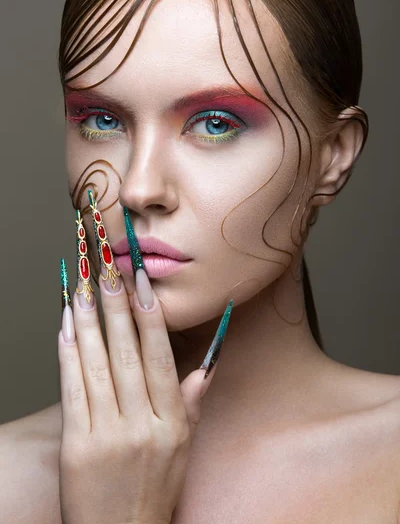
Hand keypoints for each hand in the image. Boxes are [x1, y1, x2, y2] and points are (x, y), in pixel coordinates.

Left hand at [57, 209, 231, 523]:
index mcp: (172, 421)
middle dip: (116, 303)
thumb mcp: (184, 450)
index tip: (140, 280)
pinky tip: (67, 324)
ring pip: (97, 362)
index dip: (149, 313)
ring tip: (83, 284)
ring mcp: (108, 434)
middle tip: (107, 265)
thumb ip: (192, 404)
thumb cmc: (154, 492)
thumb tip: (206, 366)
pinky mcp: (77, 445)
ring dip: (89, 318)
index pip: (159, 355)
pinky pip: (72, 388)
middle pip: (126, 351)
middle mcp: (142, 424)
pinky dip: (68, 352)